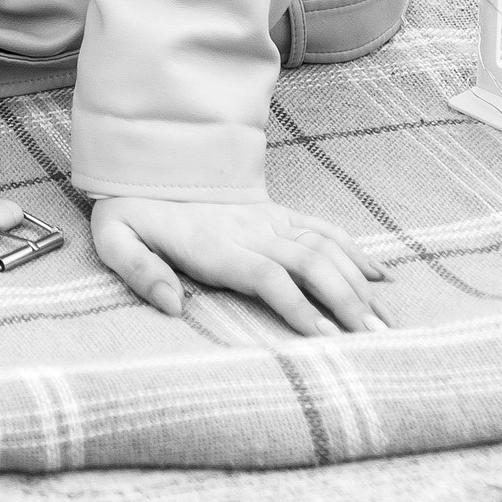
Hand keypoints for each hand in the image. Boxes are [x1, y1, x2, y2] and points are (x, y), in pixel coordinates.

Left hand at [91, 196, 389, 335]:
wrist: (146, 161)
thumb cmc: (131, 211)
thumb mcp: (114, 238)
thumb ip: (139, 271)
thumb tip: (171, 306)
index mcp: (213, 243)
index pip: (265, 275)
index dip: (296, 305)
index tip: (325, 337)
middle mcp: (248, 229)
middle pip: (308, 262)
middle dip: (345, 300)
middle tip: (375, 340)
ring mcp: (267, 218)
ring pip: (323, 246)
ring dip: (358, 282)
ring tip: (386, 322)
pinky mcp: (277, 212)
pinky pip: (323, 227)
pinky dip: (355, 249)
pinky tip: (381, 276)